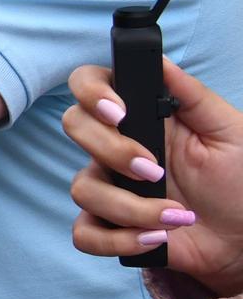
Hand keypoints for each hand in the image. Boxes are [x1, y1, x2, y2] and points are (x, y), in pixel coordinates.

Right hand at [64, 61, 242, 296]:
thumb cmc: (240, 180)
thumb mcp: (229, 131)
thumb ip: (192, 94)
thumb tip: (160, 58)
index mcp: (141, 116)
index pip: (90, 84)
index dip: (91, 92)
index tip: (119, 113)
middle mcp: (116, 146)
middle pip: (73, 126)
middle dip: (110, 150)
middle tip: (154, 170)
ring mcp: (110, 187)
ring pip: (82, 188)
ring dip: (130, 207)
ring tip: (175, 216)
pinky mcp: (110, 226)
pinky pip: (85, 232)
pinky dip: (119, 239)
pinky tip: (157, 238)